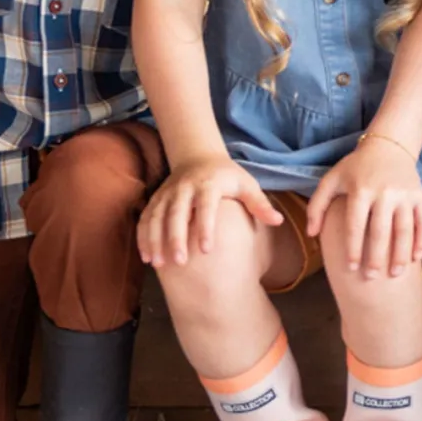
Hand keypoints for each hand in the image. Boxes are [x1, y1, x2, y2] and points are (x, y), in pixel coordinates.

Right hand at [139, 156, 281, 267]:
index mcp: (209, 184)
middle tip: (180, 262)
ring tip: (159, 263)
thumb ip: (260, 204)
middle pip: (177, 213)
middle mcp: (185, 188)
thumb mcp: (247, 185)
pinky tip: (146, 256)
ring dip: (155, 239)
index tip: (207, 250)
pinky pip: (145, 218)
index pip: (207, 206)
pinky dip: (143, 236)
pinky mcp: (156, 198)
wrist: (199, 157)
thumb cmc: (228, 176)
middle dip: (176, 238)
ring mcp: (167, 193)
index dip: (206, 227)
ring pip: (157, 216)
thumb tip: (279, 221)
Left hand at [307, 137, 421, 278]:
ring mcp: (405, 195)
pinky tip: (416, 259)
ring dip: (401, 254)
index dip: (352, 249)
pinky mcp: (419, 196)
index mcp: (360, 190)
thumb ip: (317, 206)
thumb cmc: (355, 167)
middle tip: (371, 278)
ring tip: (395, 274)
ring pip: (404, 230)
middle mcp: (384, 193)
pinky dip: (421, 241)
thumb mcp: (331, 180)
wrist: (388, 145)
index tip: (350, 269)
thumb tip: (311, 234)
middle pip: (380, 231)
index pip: (355, 226)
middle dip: (376, 257)